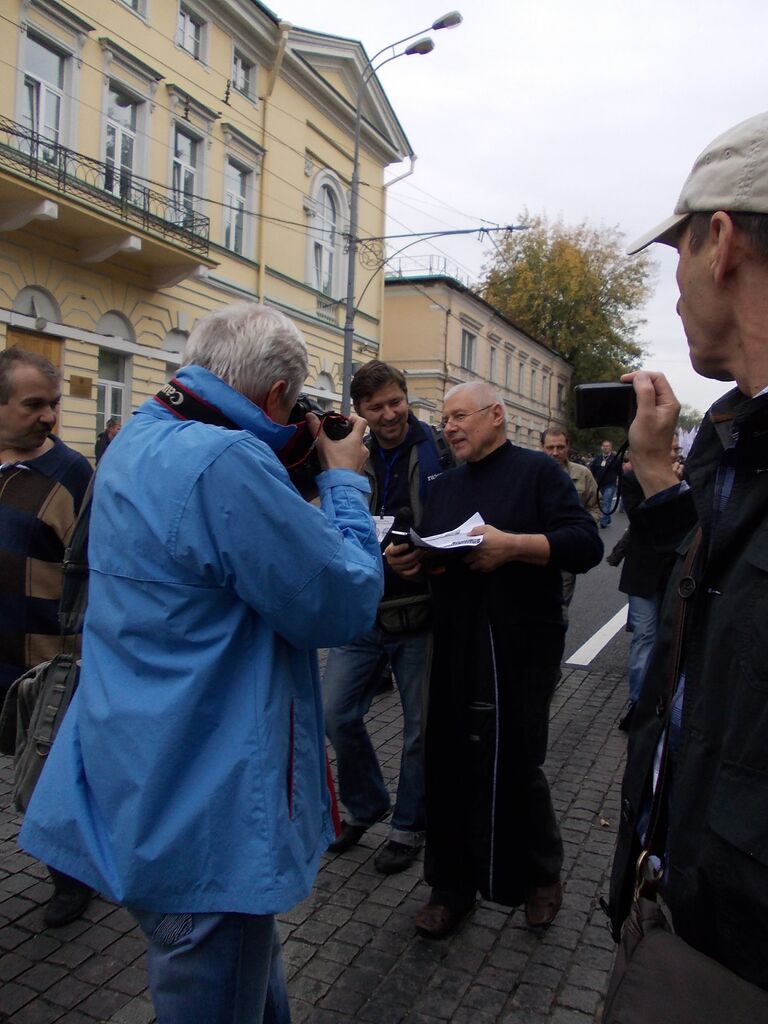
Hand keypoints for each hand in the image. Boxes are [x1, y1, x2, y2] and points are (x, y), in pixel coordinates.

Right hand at [308, 412, 368, 473]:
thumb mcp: (323, 445)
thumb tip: (310, 415)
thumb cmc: (335, 464)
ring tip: (337, 450)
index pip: (362, 421)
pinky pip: (357, 458)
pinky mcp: (361, 468)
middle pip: (358, 435)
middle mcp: (363, 448)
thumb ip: (317, 429)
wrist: (341, 486)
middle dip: (348, 435)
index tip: (345, 421)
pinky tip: (340, 461)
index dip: (354, 418)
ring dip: (349, 447)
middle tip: (336, 437)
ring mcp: (364, 459)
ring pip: (357, 448)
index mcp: (356, 439)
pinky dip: (350, 457)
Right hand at [384, 541, 423, 578]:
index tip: (408, 545)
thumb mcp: (401, 542)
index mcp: (389, 551)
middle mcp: (391, 561)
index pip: (392, 551)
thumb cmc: (403, 547)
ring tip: (421, 554)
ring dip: (415, 560)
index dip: (399, 548)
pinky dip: (415, 569)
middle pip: (401, 560)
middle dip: (412, 555)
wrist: (405, 555)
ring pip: (406, 566)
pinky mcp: (402, 573)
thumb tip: (410, 541)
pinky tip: (419, 564)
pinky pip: (409, 573)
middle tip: (419, 550)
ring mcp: (396, 568)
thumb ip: (404, 541)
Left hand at [464, 525, 511, 571]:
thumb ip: (476, 530)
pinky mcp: (489, 568)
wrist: (511, 547)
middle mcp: (477, 556)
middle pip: (466, 561)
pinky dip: (481, 567)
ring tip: (476, 559)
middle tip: (471, 554)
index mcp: (476, 546)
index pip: (463, 550)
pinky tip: (484, 561)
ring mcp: (483, 564)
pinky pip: (481, 570)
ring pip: (472, 567)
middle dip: (467, 558)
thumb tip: (468, 534)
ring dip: (473, 563)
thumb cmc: (499, 537)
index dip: (462, 549)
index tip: (464, 548)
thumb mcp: (487, 528)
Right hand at [621, 371, 681, 497]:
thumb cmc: (648, 442)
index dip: (641, 375)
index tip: (623, 380)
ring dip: (635, 390)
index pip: (657, 378)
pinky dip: (634, 401)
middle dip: (638, 381)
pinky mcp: (651, 419)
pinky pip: (643, 404)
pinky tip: (625, 405)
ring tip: (622, 393)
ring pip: (648, 393)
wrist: (649, 464)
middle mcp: (667, 405)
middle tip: (622, 385)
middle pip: (653, 384)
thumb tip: (640, 376)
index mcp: (669, 402)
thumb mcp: (645, 415)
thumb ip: (645, 393)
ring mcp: (659, 412)